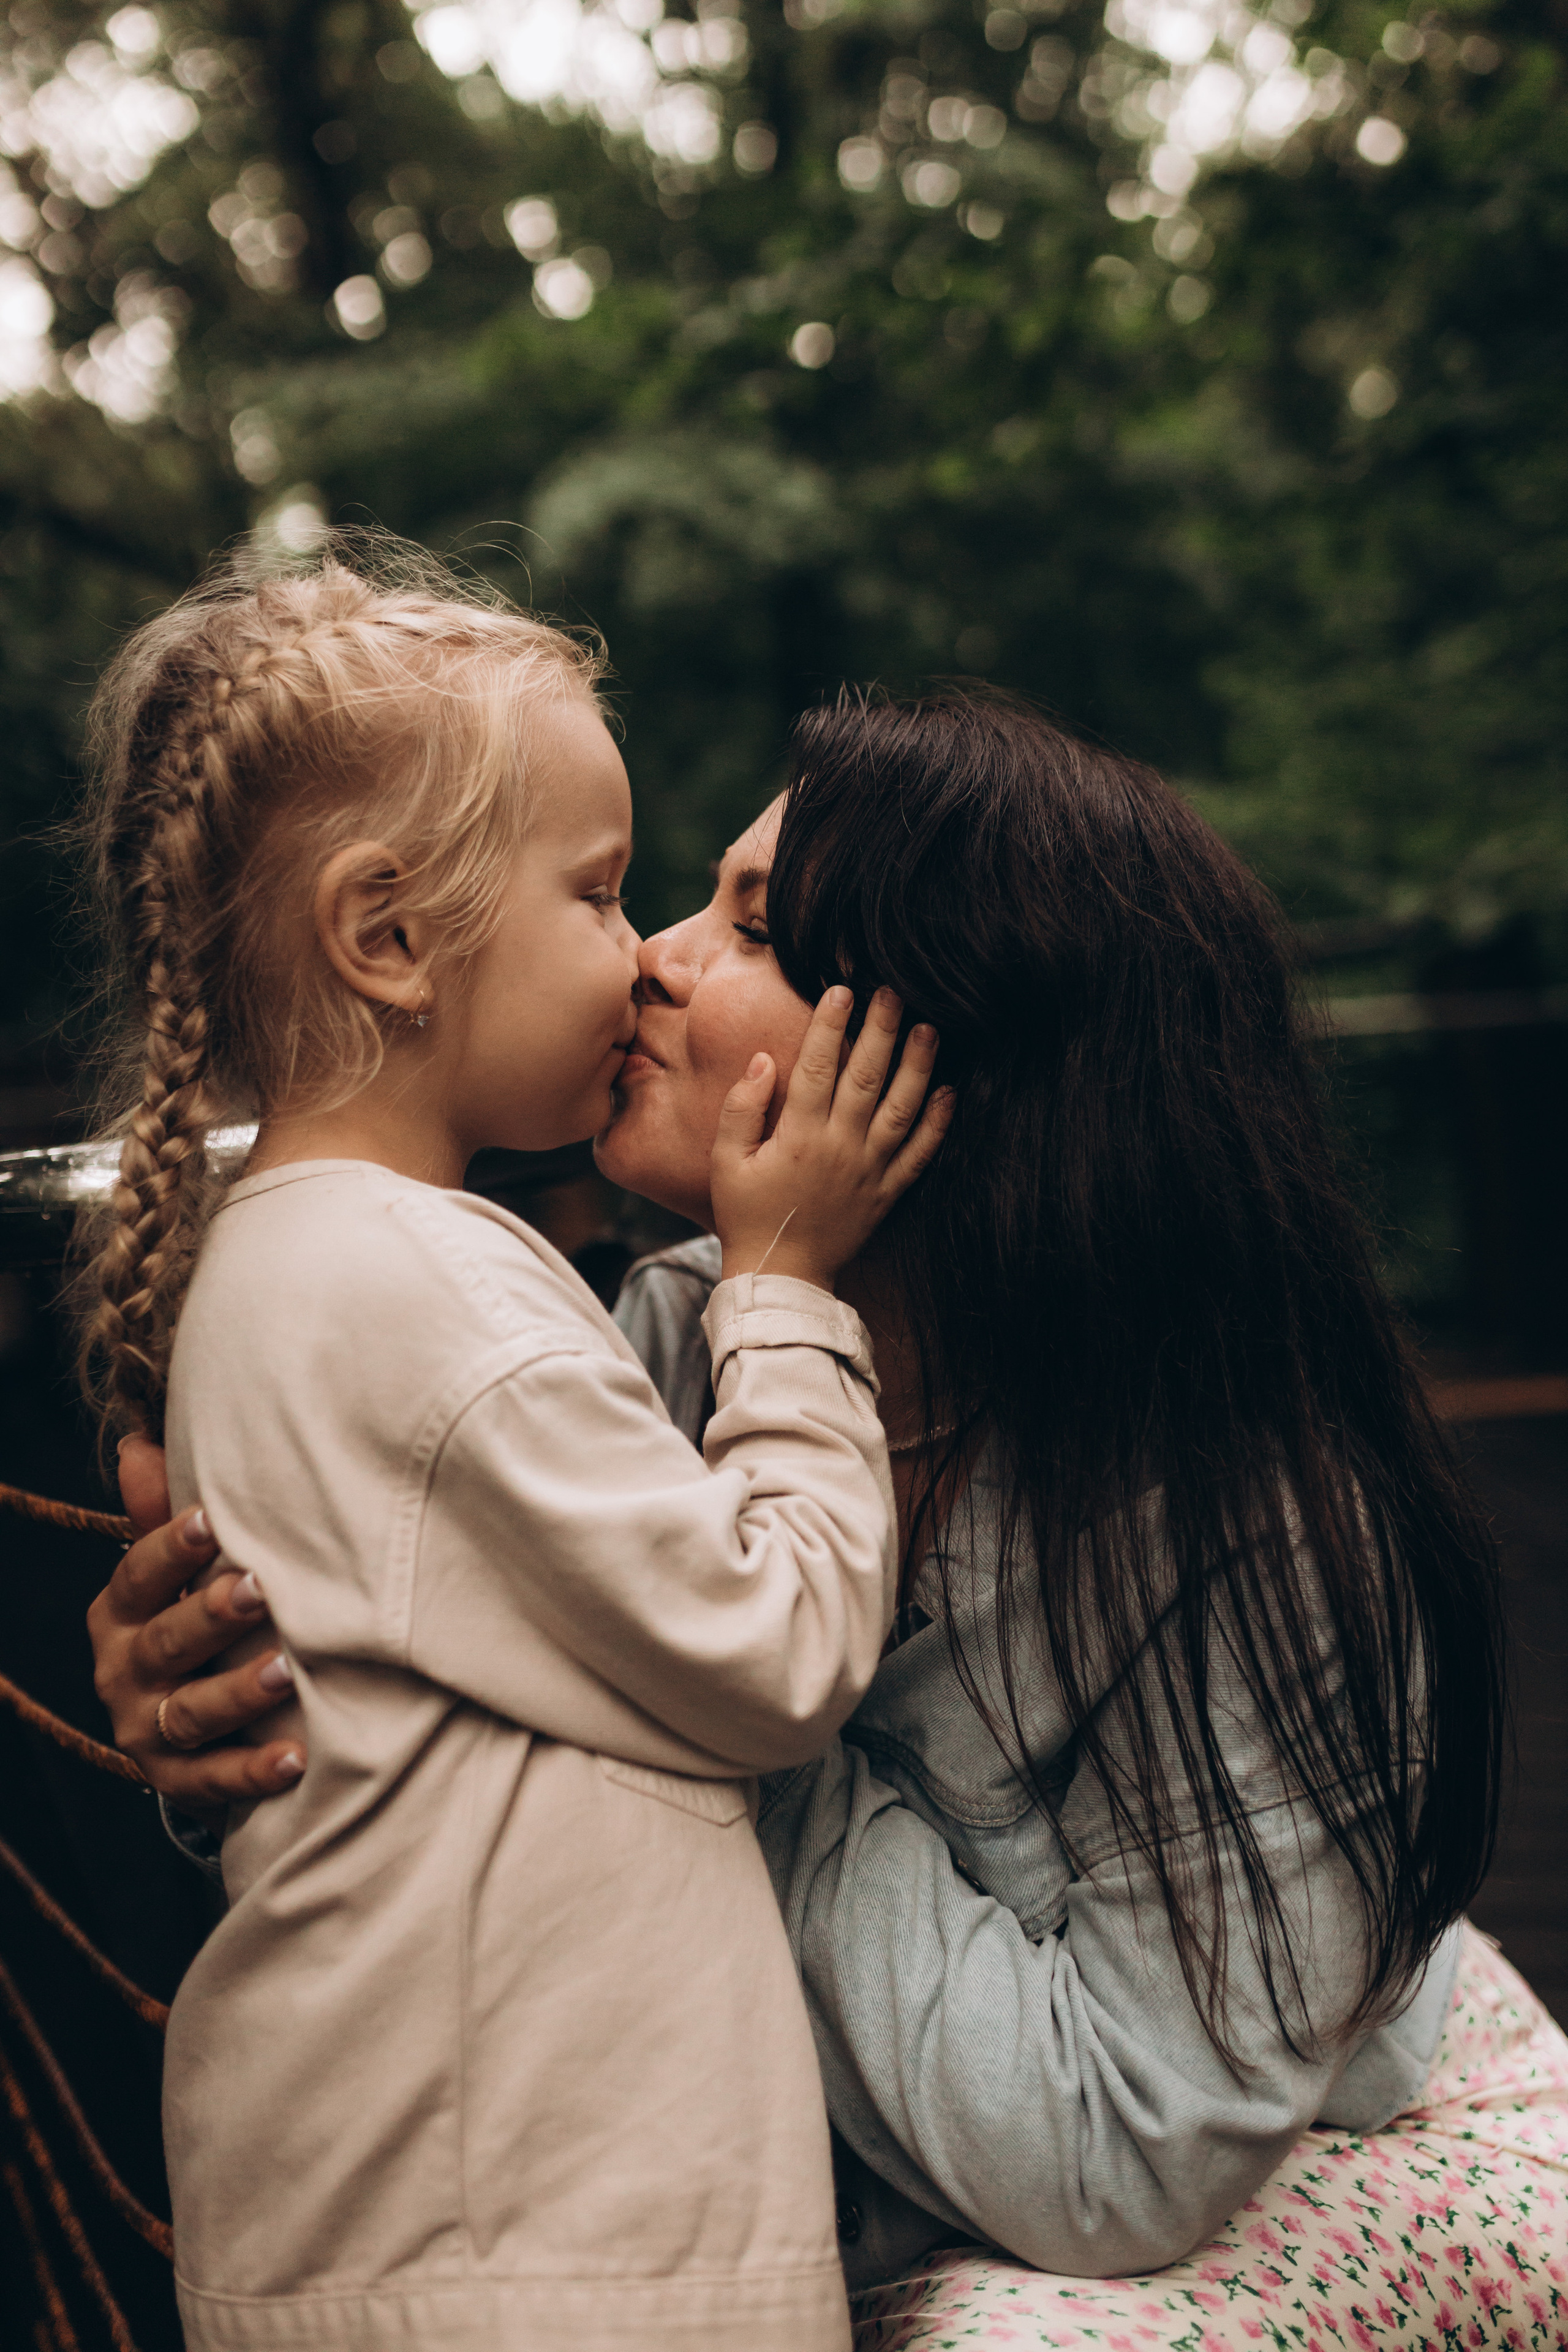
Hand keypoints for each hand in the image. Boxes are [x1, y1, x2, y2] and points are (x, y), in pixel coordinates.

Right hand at [86, 1437, 306, 1821]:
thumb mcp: (178, 1574)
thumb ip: (163, 1517)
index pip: (138, 1576)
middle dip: (211, 1616)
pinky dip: (251, 1771)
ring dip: (237, 1692)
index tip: (210, 1521)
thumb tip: (138, 1443)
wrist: (191, 1726)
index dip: (171, 1549)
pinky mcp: (173, 1781)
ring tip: (287, 1671)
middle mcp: (123, 1672)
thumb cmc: (192, 1620)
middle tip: (260, 1590)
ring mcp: (145, 1730)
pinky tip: (294, 1758)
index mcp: (121, 1613)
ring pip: (190, 1712)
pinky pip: (211, 1780)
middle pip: (165, 1643)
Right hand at [711, 985, 952, 1288]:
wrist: (782, 1276)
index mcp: (798, 1136)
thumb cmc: (747, 1215)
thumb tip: (764, 1060)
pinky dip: (938, 1123)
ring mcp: (869, 1170)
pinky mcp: (887, 1192)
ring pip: (902, 1108)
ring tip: (929, 1029)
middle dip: (881, 1029)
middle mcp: (840, 1148)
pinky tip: (950, 1091)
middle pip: (866, 1076)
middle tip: (892, 992)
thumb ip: (741, 1108)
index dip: (830, 1024)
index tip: (841, 989)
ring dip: (918, 1066)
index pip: (817, 1066)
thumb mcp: (726, 1161)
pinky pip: (920, 1154)